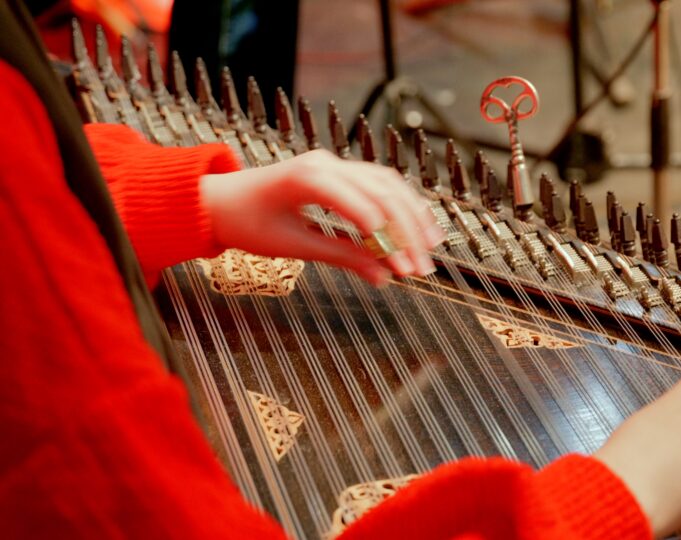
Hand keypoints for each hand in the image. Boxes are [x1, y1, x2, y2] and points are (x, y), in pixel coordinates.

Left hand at [200, 150, 445, 284]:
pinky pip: (379, 182)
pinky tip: (417, 225)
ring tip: (432, 245)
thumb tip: (383, 278)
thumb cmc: (246, 222)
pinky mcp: (340, 170)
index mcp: (309, 177)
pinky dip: (401, 204)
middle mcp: (326, 163)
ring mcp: (334, 163)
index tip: (405, 269)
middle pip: (384, 193)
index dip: (388, 240)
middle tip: (424, 266)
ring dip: (412, 215)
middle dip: (408, 231)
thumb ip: (341, 258)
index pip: (363, 208)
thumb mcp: (292, 246)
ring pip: (388, 184)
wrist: (218, 200)